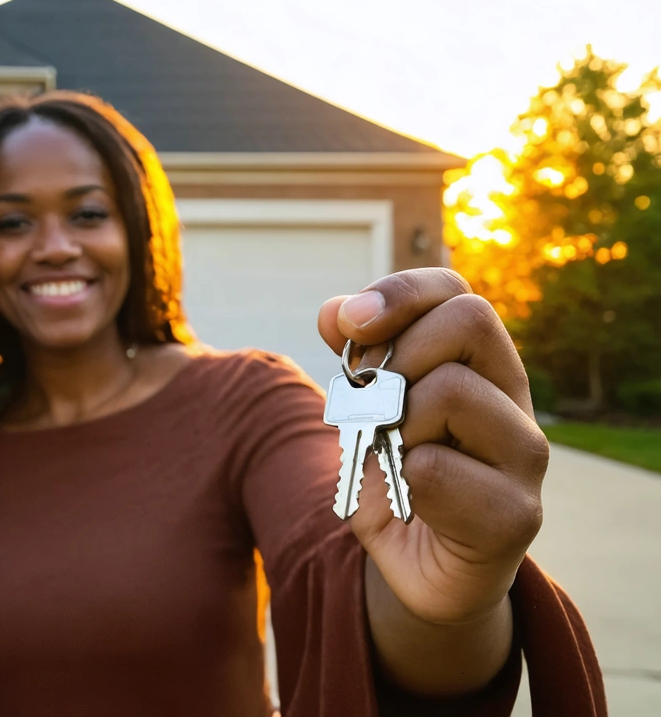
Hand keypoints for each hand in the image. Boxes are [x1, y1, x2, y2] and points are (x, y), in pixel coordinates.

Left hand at [317, 268, 547, 627]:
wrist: (419, 569)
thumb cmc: (396, 478)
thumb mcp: (363, 411)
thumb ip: (355, 358)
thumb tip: (336, 312)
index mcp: (478, 363)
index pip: (456, 292)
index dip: (400, 292)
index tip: (349, 323)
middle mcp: (514, 397)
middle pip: (470, 320)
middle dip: (397, 354)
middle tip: (374, 405)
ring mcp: (524, 454)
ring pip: (453, 390)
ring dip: (397, 423)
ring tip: (396, 457)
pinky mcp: (517, 514)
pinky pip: (436, 468)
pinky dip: (402, 481)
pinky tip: (413, 501)